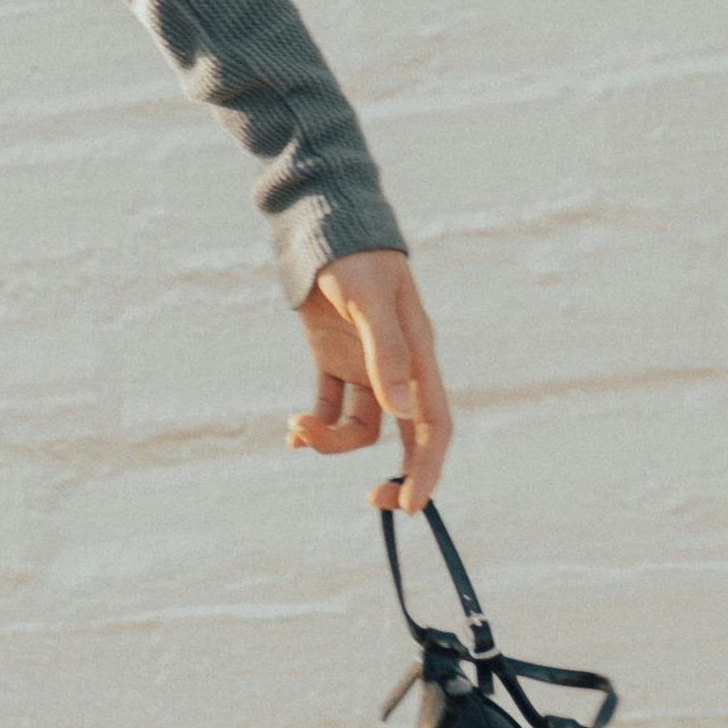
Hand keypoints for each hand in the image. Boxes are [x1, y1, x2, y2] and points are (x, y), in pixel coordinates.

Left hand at [291, 248, 448, 507]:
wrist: (323, 224)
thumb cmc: (354, 256)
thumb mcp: (369, 300)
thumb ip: (387, 353)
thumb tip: (403, 412)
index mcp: (418, 356)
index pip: (434, 423)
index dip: (429, 466)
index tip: (411, 503)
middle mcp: (397, 367)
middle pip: (406, 435)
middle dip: (393, 471)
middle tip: (373, 499)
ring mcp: (365, 365)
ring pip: (360, 425)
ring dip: (331, 439)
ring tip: (297, 430)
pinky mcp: (334, 359)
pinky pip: (331, 406)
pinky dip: (314, 423)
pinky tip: (292, 428)